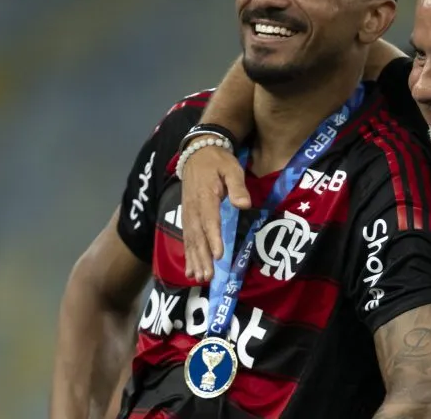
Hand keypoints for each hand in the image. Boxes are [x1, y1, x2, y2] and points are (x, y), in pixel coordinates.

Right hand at [180, 144, 250, 281]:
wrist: (197, 153)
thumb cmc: (218, 161)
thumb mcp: (232, 168)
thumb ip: (237, 186)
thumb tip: (244, 204)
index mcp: (205, 196)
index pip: (210, 220)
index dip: (213, 238)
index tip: (218, 254)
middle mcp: (193, 208)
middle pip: (197, 235)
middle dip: (202, 257)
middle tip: (208, 276)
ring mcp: (187, 213)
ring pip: (190, 240)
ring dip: (194, 260)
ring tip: (200, 278)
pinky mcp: (186, 217)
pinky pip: (186, 238)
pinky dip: (188, 255)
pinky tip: (191, 270)